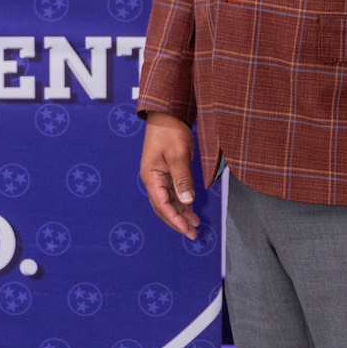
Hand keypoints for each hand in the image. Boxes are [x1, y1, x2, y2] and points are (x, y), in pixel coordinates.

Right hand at [139, 114, 201, 236]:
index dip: (174, 219)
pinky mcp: (166, 172)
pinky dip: (181, 202)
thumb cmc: (170, 131)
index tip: (187, 229)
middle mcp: (153, 179)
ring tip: (195, 224)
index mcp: (151, 176)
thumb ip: (182, 178)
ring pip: (168, 201)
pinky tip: (190, 208)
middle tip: (192, 233)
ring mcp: (159, 176)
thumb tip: (187, 200)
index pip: (162, 204)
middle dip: (177, 221)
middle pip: (163, 207)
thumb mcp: (178, 155)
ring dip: (180, 213)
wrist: (167, 114)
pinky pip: (173, 192)